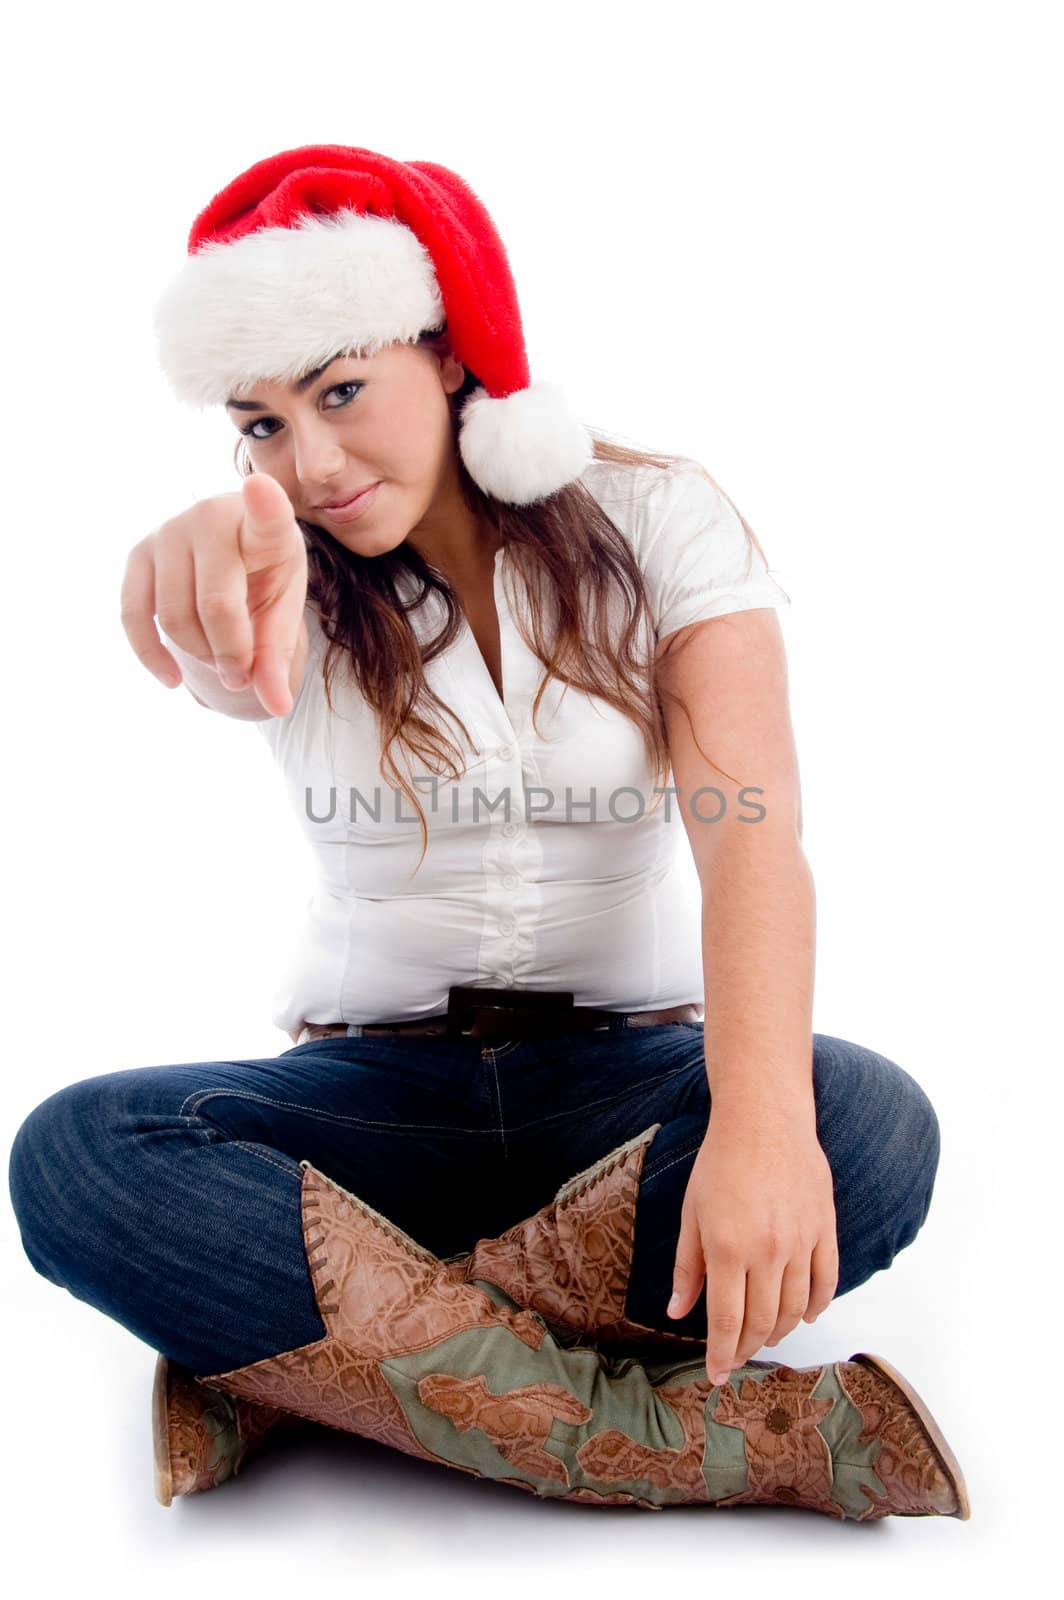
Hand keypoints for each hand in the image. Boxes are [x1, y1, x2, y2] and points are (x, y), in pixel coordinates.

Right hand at [120, 472, 307, 717]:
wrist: (228, 555)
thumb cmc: (264, 580)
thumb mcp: (281, 614)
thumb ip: (277, 659)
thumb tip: (277, 708)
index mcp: (263, 526)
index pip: (266, 514)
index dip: (264, 504)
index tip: (261, 487)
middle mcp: (212, 518)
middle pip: (215, 604)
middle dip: (230, 655)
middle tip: (243, 676)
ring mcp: (168, 532)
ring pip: (175, 617)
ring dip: (199, 656)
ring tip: (221, 665)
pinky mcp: (137, 553)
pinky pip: (134, 615)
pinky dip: (152, 656)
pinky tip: (173, 679)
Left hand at [667, 1106, 838, 1384]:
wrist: (765, 1119)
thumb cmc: (720, 1163)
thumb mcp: (691, 1213)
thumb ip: (687, 1267)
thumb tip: (677, 1313)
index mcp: (728, 1248)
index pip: (727, 1321)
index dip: (721, 1354)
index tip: (715, 1375)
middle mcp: (768, 1251)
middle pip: (763, 1321)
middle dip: (747, 1348)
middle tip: (735, 1359)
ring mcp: (801, 1241)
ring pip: (796, 1308)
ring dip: (780, 1331)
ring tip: (764, 1338)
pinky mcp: (824, 1229)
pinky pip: (826, 1281)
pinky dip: (817, 1306)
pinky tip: (804, 1316)